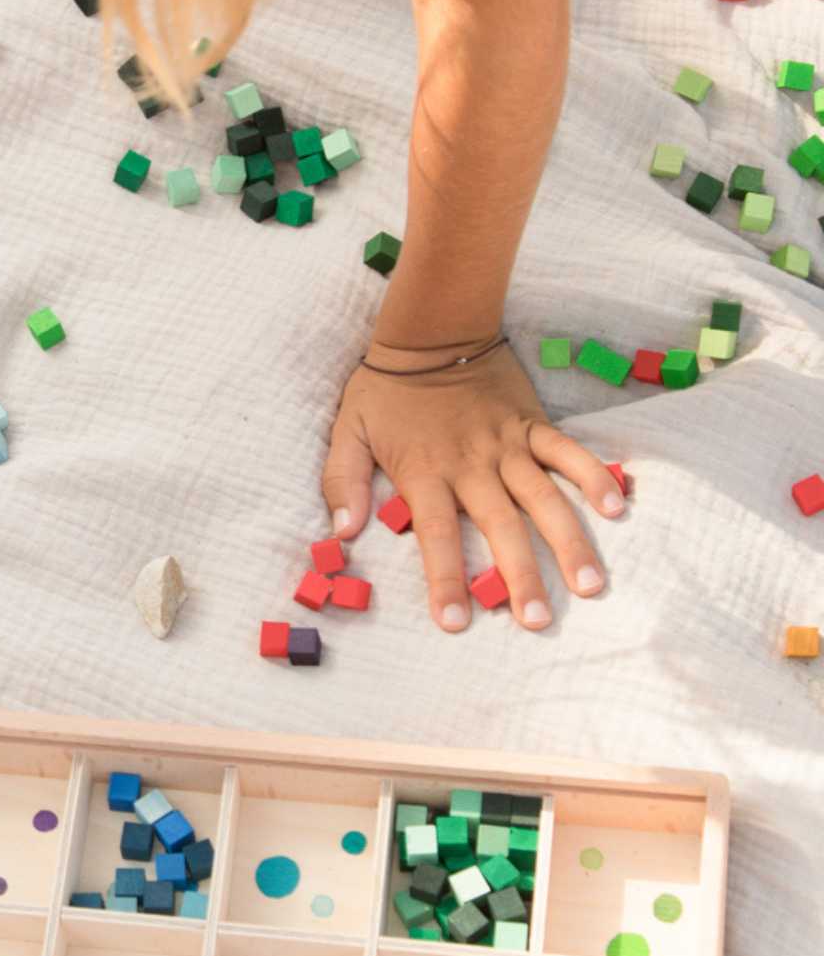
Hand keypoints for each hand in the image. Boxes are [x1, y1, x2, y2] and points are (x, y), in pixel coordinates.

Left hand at [322, 340, 624, 632]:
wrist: (430, 333)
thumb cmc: (385, 391)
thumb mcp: (347, 433)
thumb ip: (341, 482)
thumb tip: (340, 533)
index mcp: (425, 472)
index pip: (435, 535)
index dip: (445, 579)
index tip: (455, 622)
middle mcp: (471, 464)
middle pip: (500, 526)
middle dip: (519, 576)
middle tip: (538, 622)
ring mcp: (507, 444)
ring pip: (544, 498)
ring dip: (568, 542)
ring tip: (590, 585)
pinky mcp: (533, 424)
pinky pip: (568, 452)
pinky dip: (593, 476)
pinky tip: (615, 509)